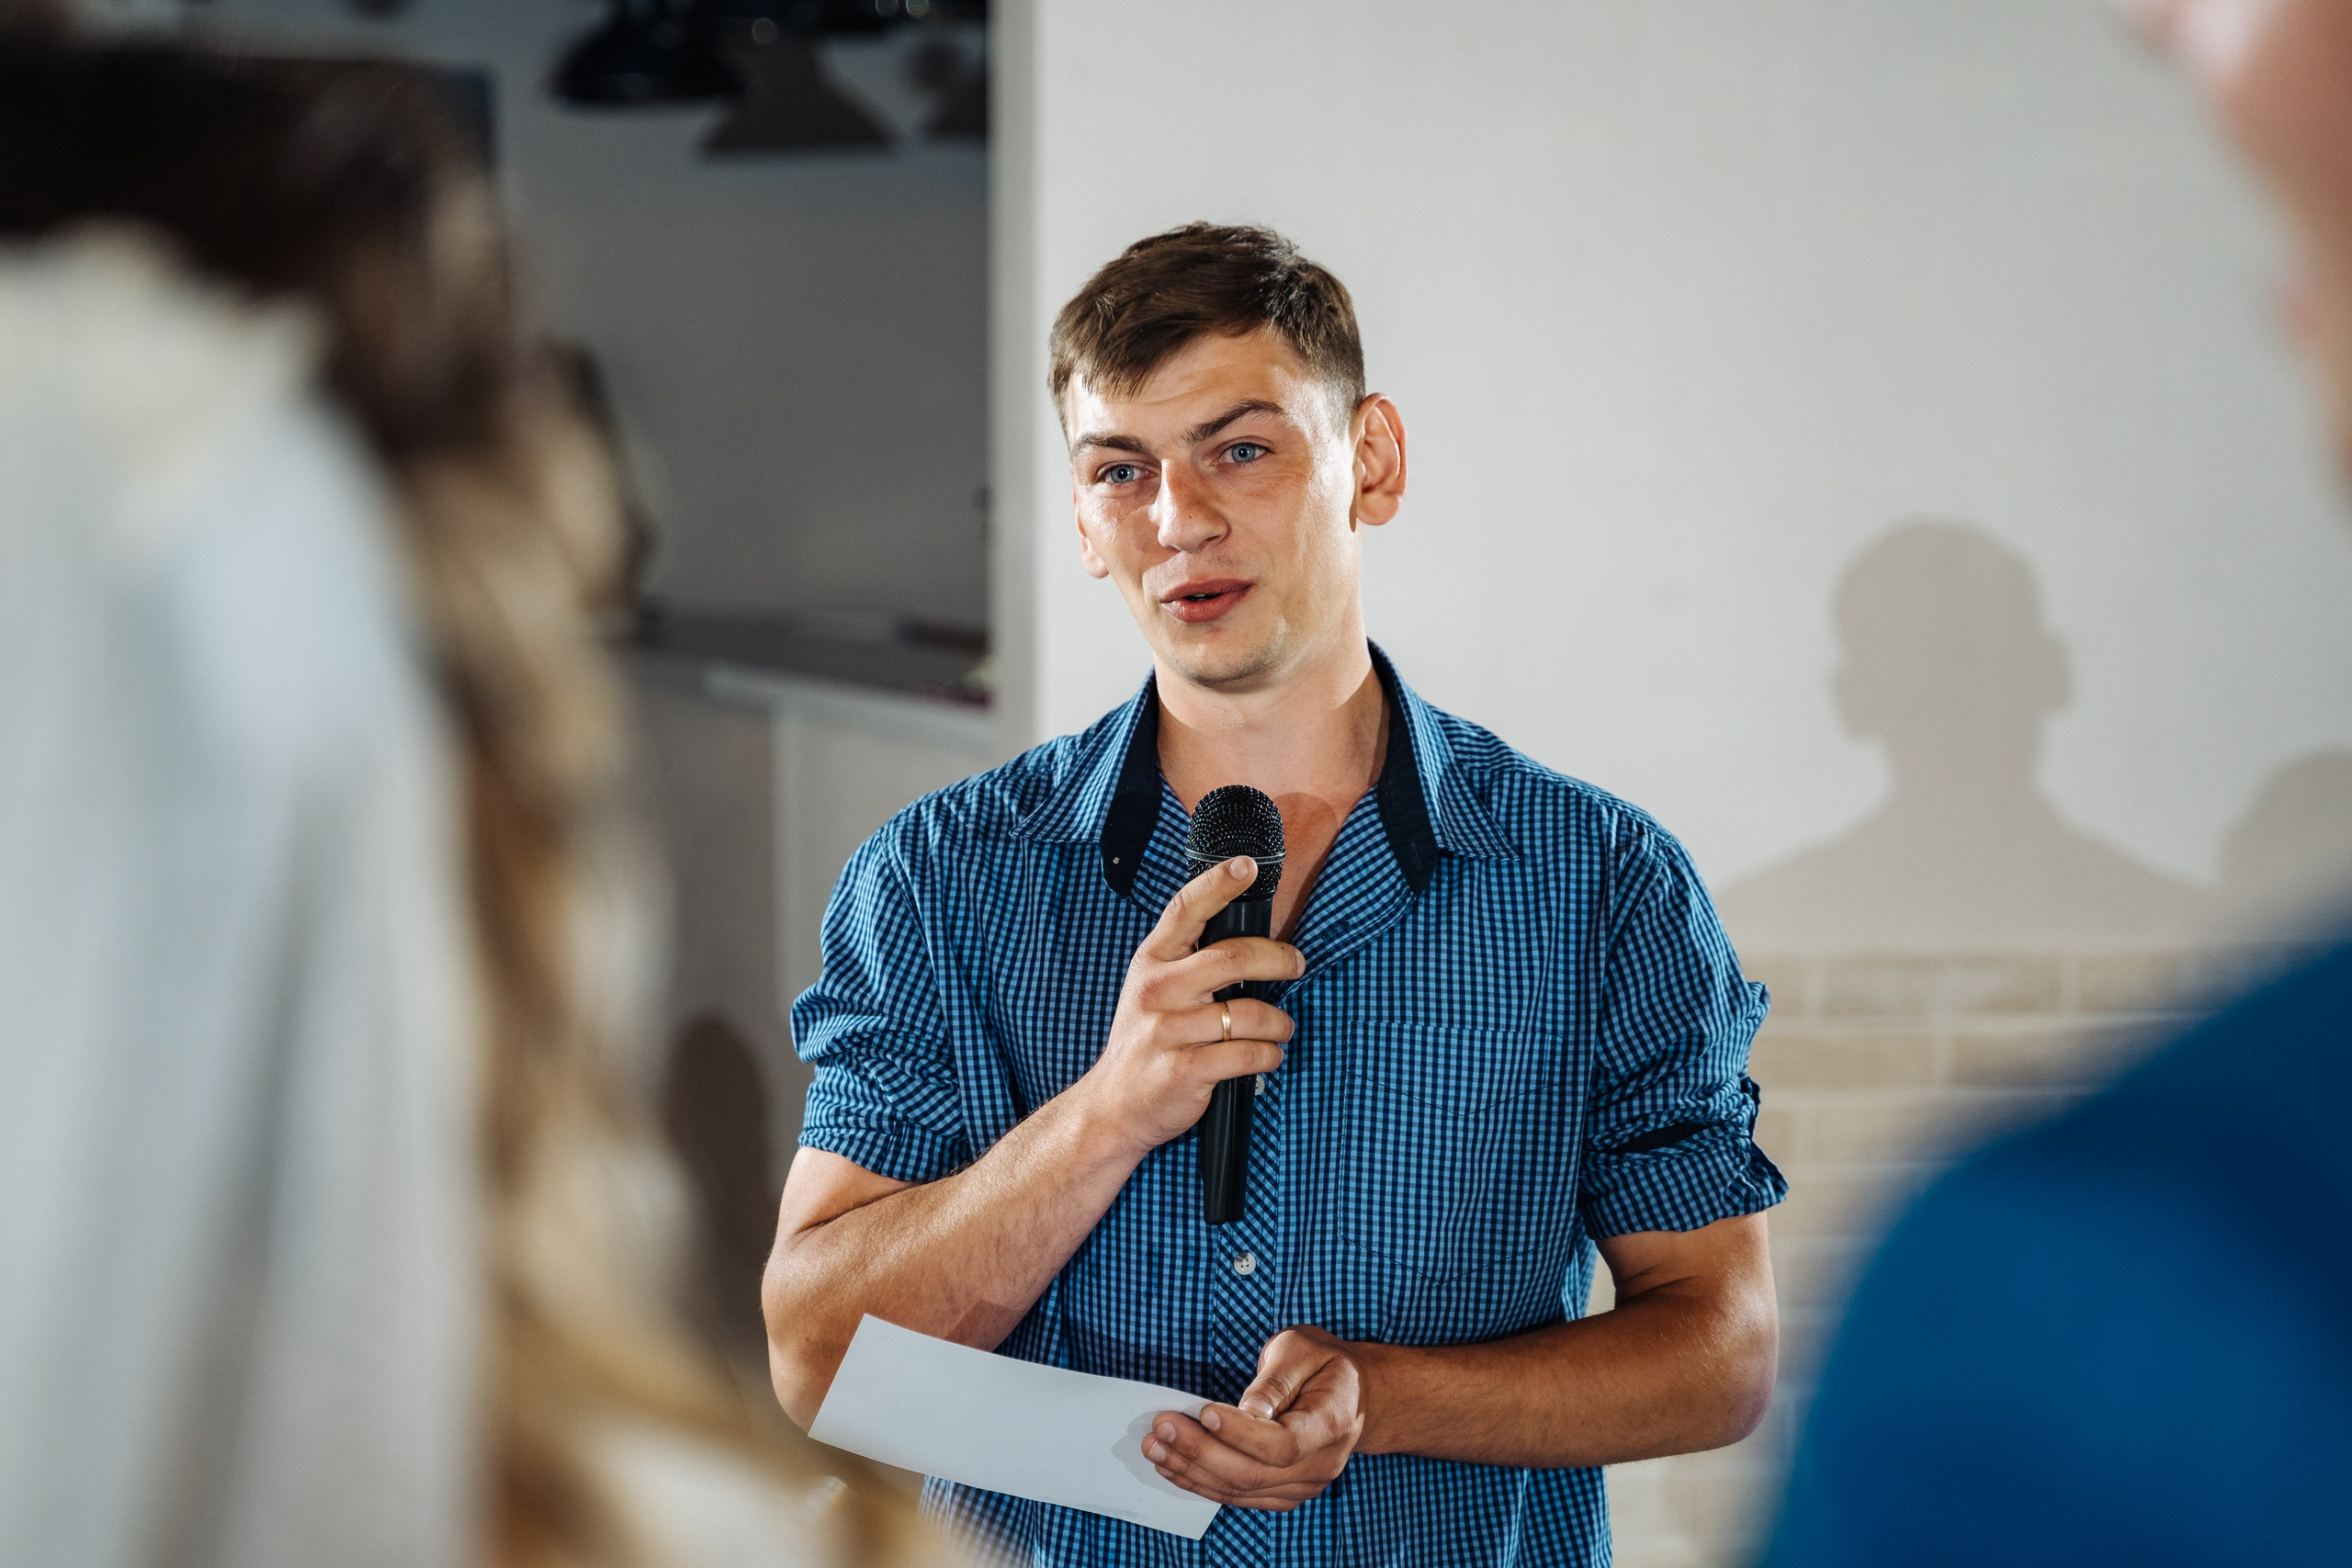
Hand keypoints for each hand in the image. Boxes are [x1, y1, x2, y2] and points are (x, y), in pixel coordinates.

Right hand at [1076, 856, 1300, 1156]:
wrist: (1114, 1105)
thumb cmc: (1146, 1041)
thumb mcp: (1152, 990)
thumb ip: (1188, 961)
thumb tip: (1250, 937)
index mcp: (1152, 962)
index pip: (1185, 910)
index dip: (1218, 883)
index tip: (1247, 865)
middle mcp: (1157, 990)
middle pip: (1233, 957)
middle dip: (1279, 959)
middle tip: (1296, 964)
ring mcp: (1167, 1031)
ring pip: (1248, 1014)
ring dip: (1279, 1023)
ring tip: (1281, 1028)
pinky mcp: (1183, 1070)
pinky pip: (1247, 1055)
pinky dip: (1269, 1055)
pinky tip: (1268, 1055)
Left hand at [1144, 1327, 1365, 1510]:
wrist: (1351, 1394)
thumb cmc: (1324, 1364)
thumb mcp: (1302, 1349)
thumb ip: (1275, 1380)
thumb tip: (1245, 1410)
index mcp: (1331, 1423)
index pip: (1282, 1443)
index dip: (1240, 1433)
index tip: (1203, 1411)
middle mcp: (1321, 1463)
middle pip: (1254, 1473)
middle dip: (1200, 1452)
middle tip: (1162, 1426)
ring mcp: (1303, 1485)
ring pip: (1241, 1490)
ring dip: (1192, 1470)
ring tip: (1154, 1446)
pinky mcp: (1283, 1492)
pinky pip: (1239, 1495)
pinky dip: (1202, 1482)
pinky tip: (1173, 1465)